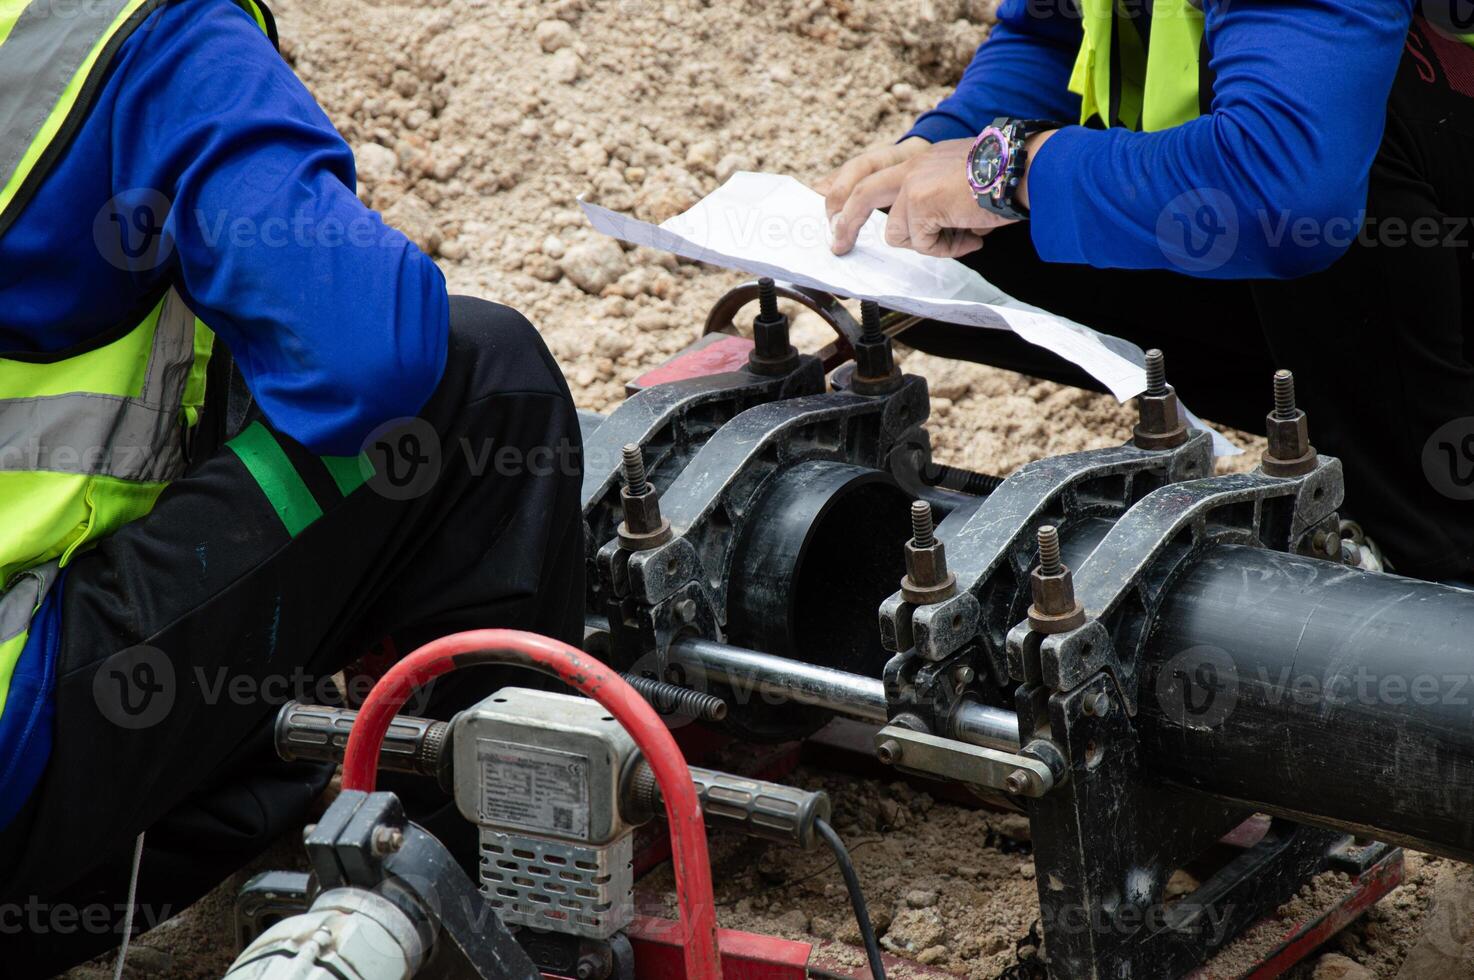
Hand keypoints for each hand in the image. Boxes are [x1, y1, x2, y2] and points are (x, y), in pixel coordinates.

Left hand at [825, 131, 1054, 258]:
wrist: (1023, 169)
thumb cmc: (1005, 181)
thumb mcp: (961, 186)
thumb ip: (936, 203)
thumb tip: (925, 234)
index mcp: (921, 159)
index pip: (872, 169)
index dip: (845, 186)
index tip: (826, 199)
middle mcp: (913, 165)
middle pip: (861, 192)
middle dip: (844, 222)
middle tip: (836, 246)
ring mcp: (913, 182)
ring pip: (898, 234)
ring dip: (932, 245)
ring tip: (964, 234)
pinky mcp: (919, 202)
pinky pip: (922, 244)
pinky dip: (947, 248)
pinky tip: (970, 234)